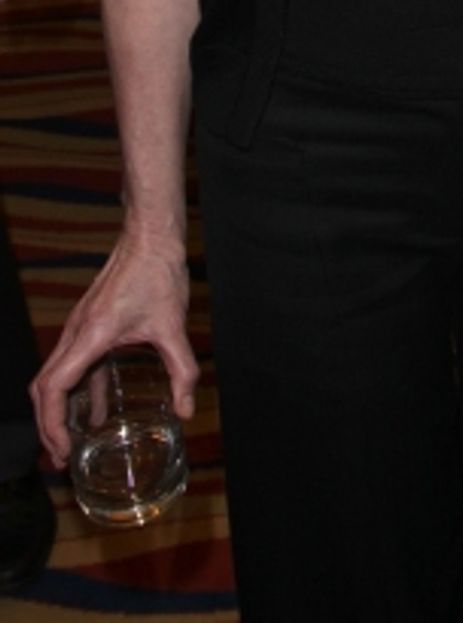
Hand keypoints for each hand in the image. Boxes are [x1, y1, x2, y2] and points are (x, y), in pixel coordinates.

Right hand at [30, 227, 196, 465]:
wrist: (149, 235)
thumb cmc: (157, 272)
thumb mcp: (172, 326)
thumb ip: (182, 370)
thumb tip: (186, 409)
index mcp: (91, 334)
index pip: (54, 387)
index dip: (52, 423)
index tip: (63, 449)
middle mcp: (77, 332)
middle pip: (44, 387)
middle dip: (48, 425)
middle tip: (62, 458)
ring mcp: (80, 327)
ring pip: (54, 376)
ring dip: (59, 410)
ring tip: (72, 443)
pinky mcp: (90, 324)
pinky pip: (75, 364)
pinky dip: (79, 391)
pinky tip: (96, 411)